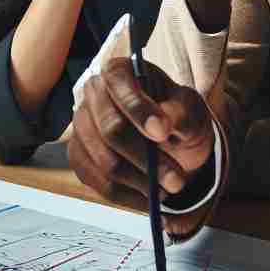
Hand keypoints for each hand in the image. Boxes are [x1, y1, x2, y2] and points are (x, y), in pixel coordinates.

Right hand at [69, 57, 214, 208]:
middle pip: (111, 129)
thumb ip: (180, 112)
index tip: (163, 132)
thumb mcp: (189, 108)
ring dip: (141, 182)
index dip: (140, 110)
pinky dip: (128, 196)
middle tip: (177, 179)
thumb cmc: (177, 115)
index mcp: (118, 71)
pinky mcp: (80, 157)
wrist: (170, 138)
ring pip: (105, 162)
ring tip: (169, 189)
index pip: (121, 86)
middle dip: (146, 158)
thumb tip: (164, 124)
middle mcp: (93, 96)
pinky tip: (150, 199)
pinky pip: (99, 183)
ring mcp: (81, 128)